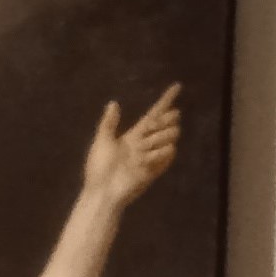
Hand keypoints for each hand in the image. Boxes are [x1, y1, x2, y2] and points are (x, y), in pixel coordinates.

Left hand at [83, 83, 180, 212]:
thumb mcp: (101, 142)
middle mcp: (147, 142)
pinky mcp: (159, 166)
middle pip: (167, 121)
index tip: (177, 86)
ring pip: (171, 134)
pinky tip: (143, 163)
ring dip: (155, 141)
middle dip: (162, 122)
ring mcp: (154, 154)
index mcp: (135, 134)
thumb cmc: (98, 169)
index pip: (155, 113)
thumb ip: (109, 123)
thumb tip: (113, 103)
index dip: (166, 100)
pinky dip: (157, 154)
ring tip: (138, 155)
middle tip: (147, 132)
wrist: (103, 191)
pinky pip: (169, 151)